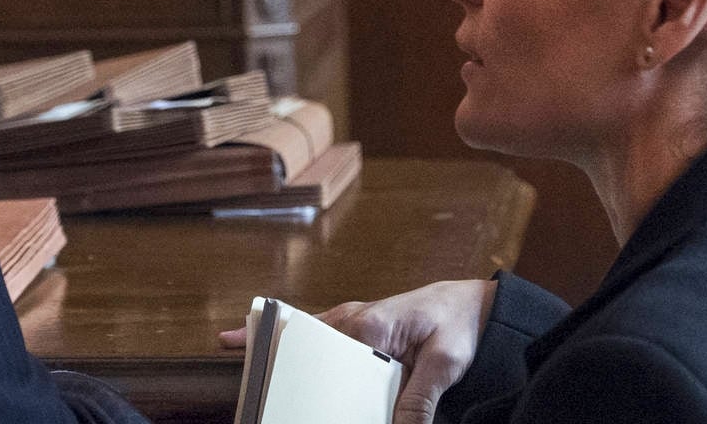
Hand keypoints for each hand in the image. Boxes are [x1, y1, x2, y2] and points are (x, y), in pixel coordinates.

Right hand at [219, 279, 495, 423]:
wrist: (477, 307)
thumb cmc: (461, 326)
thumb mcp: (445, 364)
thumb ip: (419, 398)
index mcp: (371, 325)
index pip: (324, 349)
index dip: (295, 366)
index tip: (266, 374)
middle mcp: (356, 319)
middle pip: (305, 339)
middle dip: (271, 349)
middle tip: (229, 348)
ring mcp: (356, 322)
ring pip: (307, 334)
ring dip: (276, 341)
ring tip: (235, 346)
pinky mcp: (362, 329)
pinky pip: (321, 333)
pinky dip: (295, 334)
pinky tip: (274, 347)